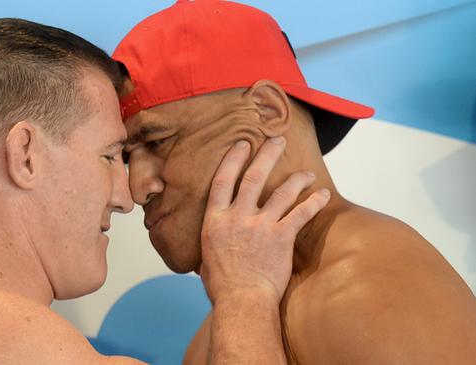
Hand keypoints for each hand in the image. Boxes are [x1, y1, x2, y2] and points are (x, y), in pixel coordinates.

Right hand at [199, 137, 330, 303]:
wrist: (241, 302)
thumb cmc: (223, 286)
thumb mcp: (205, 257)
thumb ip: (213, 239)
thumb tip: (213, 238)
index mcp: (215, 220)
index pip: (222, 181)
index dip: (233, 160)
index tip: (242, 145)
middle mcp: (237, 217)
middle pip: (253, 176)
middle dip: (266, 154)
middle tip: (277, 139)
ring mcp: (260, 225)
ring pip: (281, 192)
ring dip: (296, 179)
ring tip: (307, 173)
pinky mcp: (281, 237)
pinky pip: (300, 214)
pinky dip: (313, 203)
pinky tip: (322, 196)